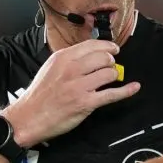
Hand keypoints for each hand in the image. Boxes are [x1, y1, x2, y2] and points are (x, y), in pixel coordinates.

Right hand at [4, 39, 139, 145]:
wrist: (28, 117)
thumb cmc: (39, 95)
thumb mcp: (50, 68)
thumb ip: (68, 59)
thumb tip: (89, 54)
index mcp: (63, 58)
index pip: (92, 45)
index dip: (107, 46)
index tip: (114, 49)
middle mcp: (72, 69)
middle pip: (104, 57)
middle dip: (111, 62)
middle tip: (109, 67)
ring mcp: (80, 86)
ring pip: (109, 73)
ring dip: (113, 76)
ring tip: (110, 80)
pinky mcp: (86, 103)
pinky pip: (112, 94)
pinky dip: (126, 91)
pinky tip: (134, 87)